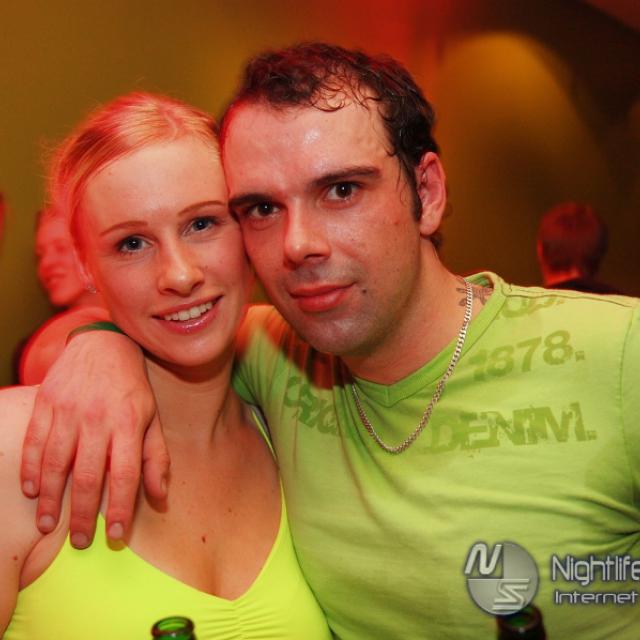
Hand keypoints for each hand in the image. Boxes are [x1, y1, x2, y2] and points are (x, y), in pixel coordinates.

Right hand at [20, 331, 169, 547]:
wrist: (105, 344)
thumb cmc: (132, 387)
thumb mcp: (152, 417)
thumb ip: (155, 457)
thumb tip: (160, 497)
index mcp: (129, 423)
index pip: (126, 474)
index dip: (122, 507)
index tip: (117, 535)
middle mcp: (98, 418)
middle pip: (88, 476)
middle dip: (82, 514)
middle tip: (80, 541)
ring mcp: (69, 409)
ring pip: (55, 463)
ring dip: (50, 499)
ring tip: (48, 525)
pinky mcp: (47, 402)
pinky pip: (34, 441)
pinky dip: (30, 468)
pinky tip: (30, 491)